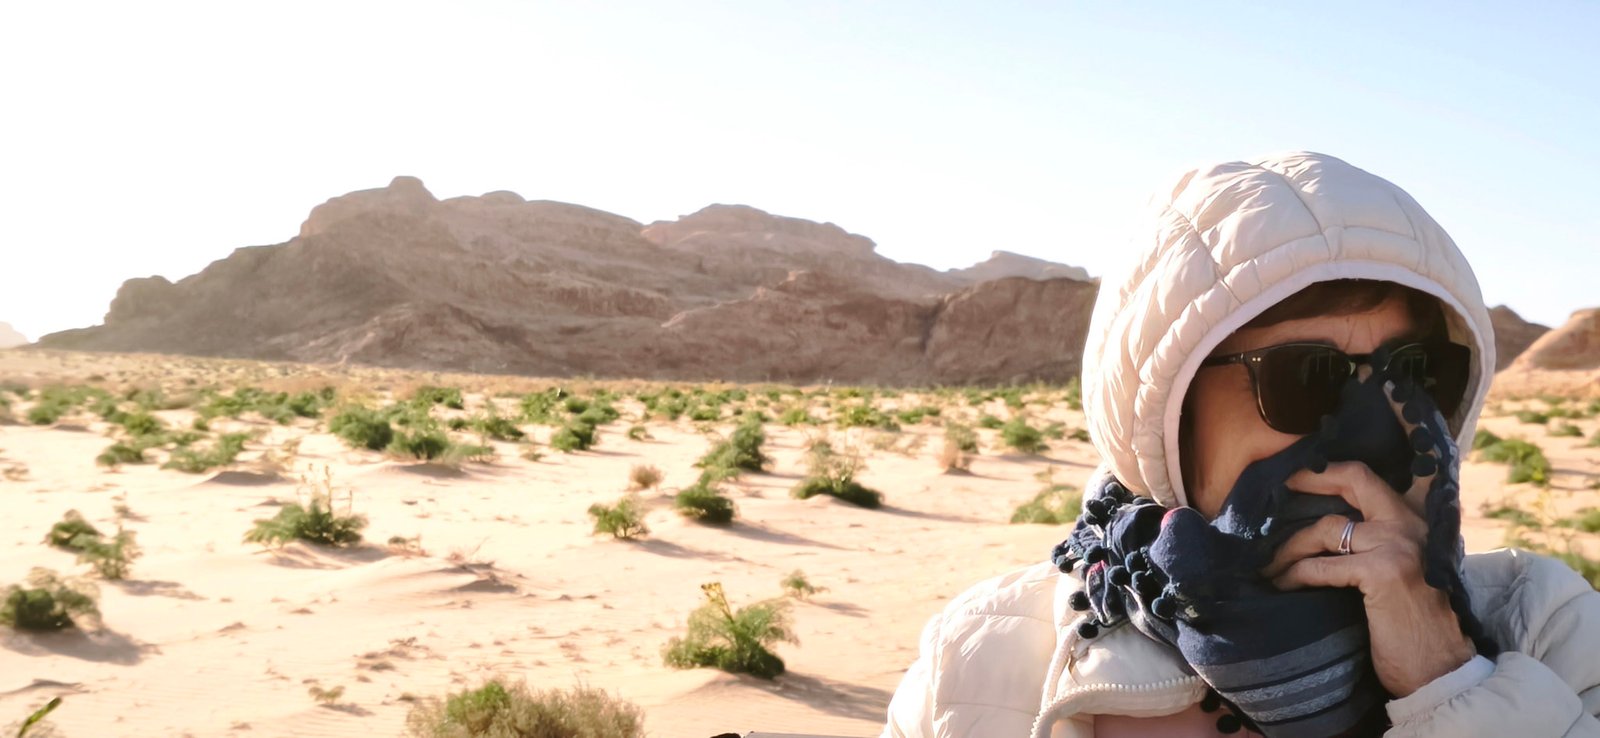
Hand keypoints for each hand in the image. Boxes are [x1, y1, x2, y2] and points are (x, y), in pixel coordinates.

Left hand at [1260, 380, 1475, 697]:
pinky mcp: (1384, 572)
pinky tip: (1281, 585)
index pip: (1385, 475)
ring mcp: (1399, 545)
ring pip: (1325, 528)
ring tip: (1268, 565)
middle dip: (1311, 476)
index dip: (1346, 460)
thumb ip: (1380, 542)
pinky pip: (1321, 566)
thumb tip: (1327, 524)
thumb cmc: (1413, 625)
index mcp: (1420, 521)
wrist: (1441, 671)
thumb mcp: (1404, 572)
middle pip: (1355, 479)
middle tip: (1279, 483)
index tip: (1311, 453)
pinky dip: (1293, 576)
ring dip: (1288, 547)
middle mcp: (1413, 524)